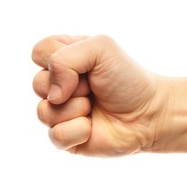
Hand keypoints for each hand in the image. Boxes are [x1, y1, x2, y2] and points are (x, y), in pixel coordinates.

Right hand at [32, 35, 165, 155]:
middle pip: (37, 83)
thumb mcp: (101, 48)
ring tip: (94, 107)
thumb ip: (64, 57)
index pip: (40, 52)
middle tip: (94, 88)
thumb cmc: (128, 79)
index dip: (60, 59)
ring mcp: (61, 113)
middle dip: (70, 86)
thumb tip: (52, 95)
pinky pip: (55, 135)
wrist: (150, 113)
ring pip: (43, 112)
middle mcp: (60, 86)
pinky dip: (78, 131)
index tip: (87, 66)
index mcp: (65, 59)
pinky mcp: (67, 138)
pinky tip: (93, 127)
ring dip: (76, 108)